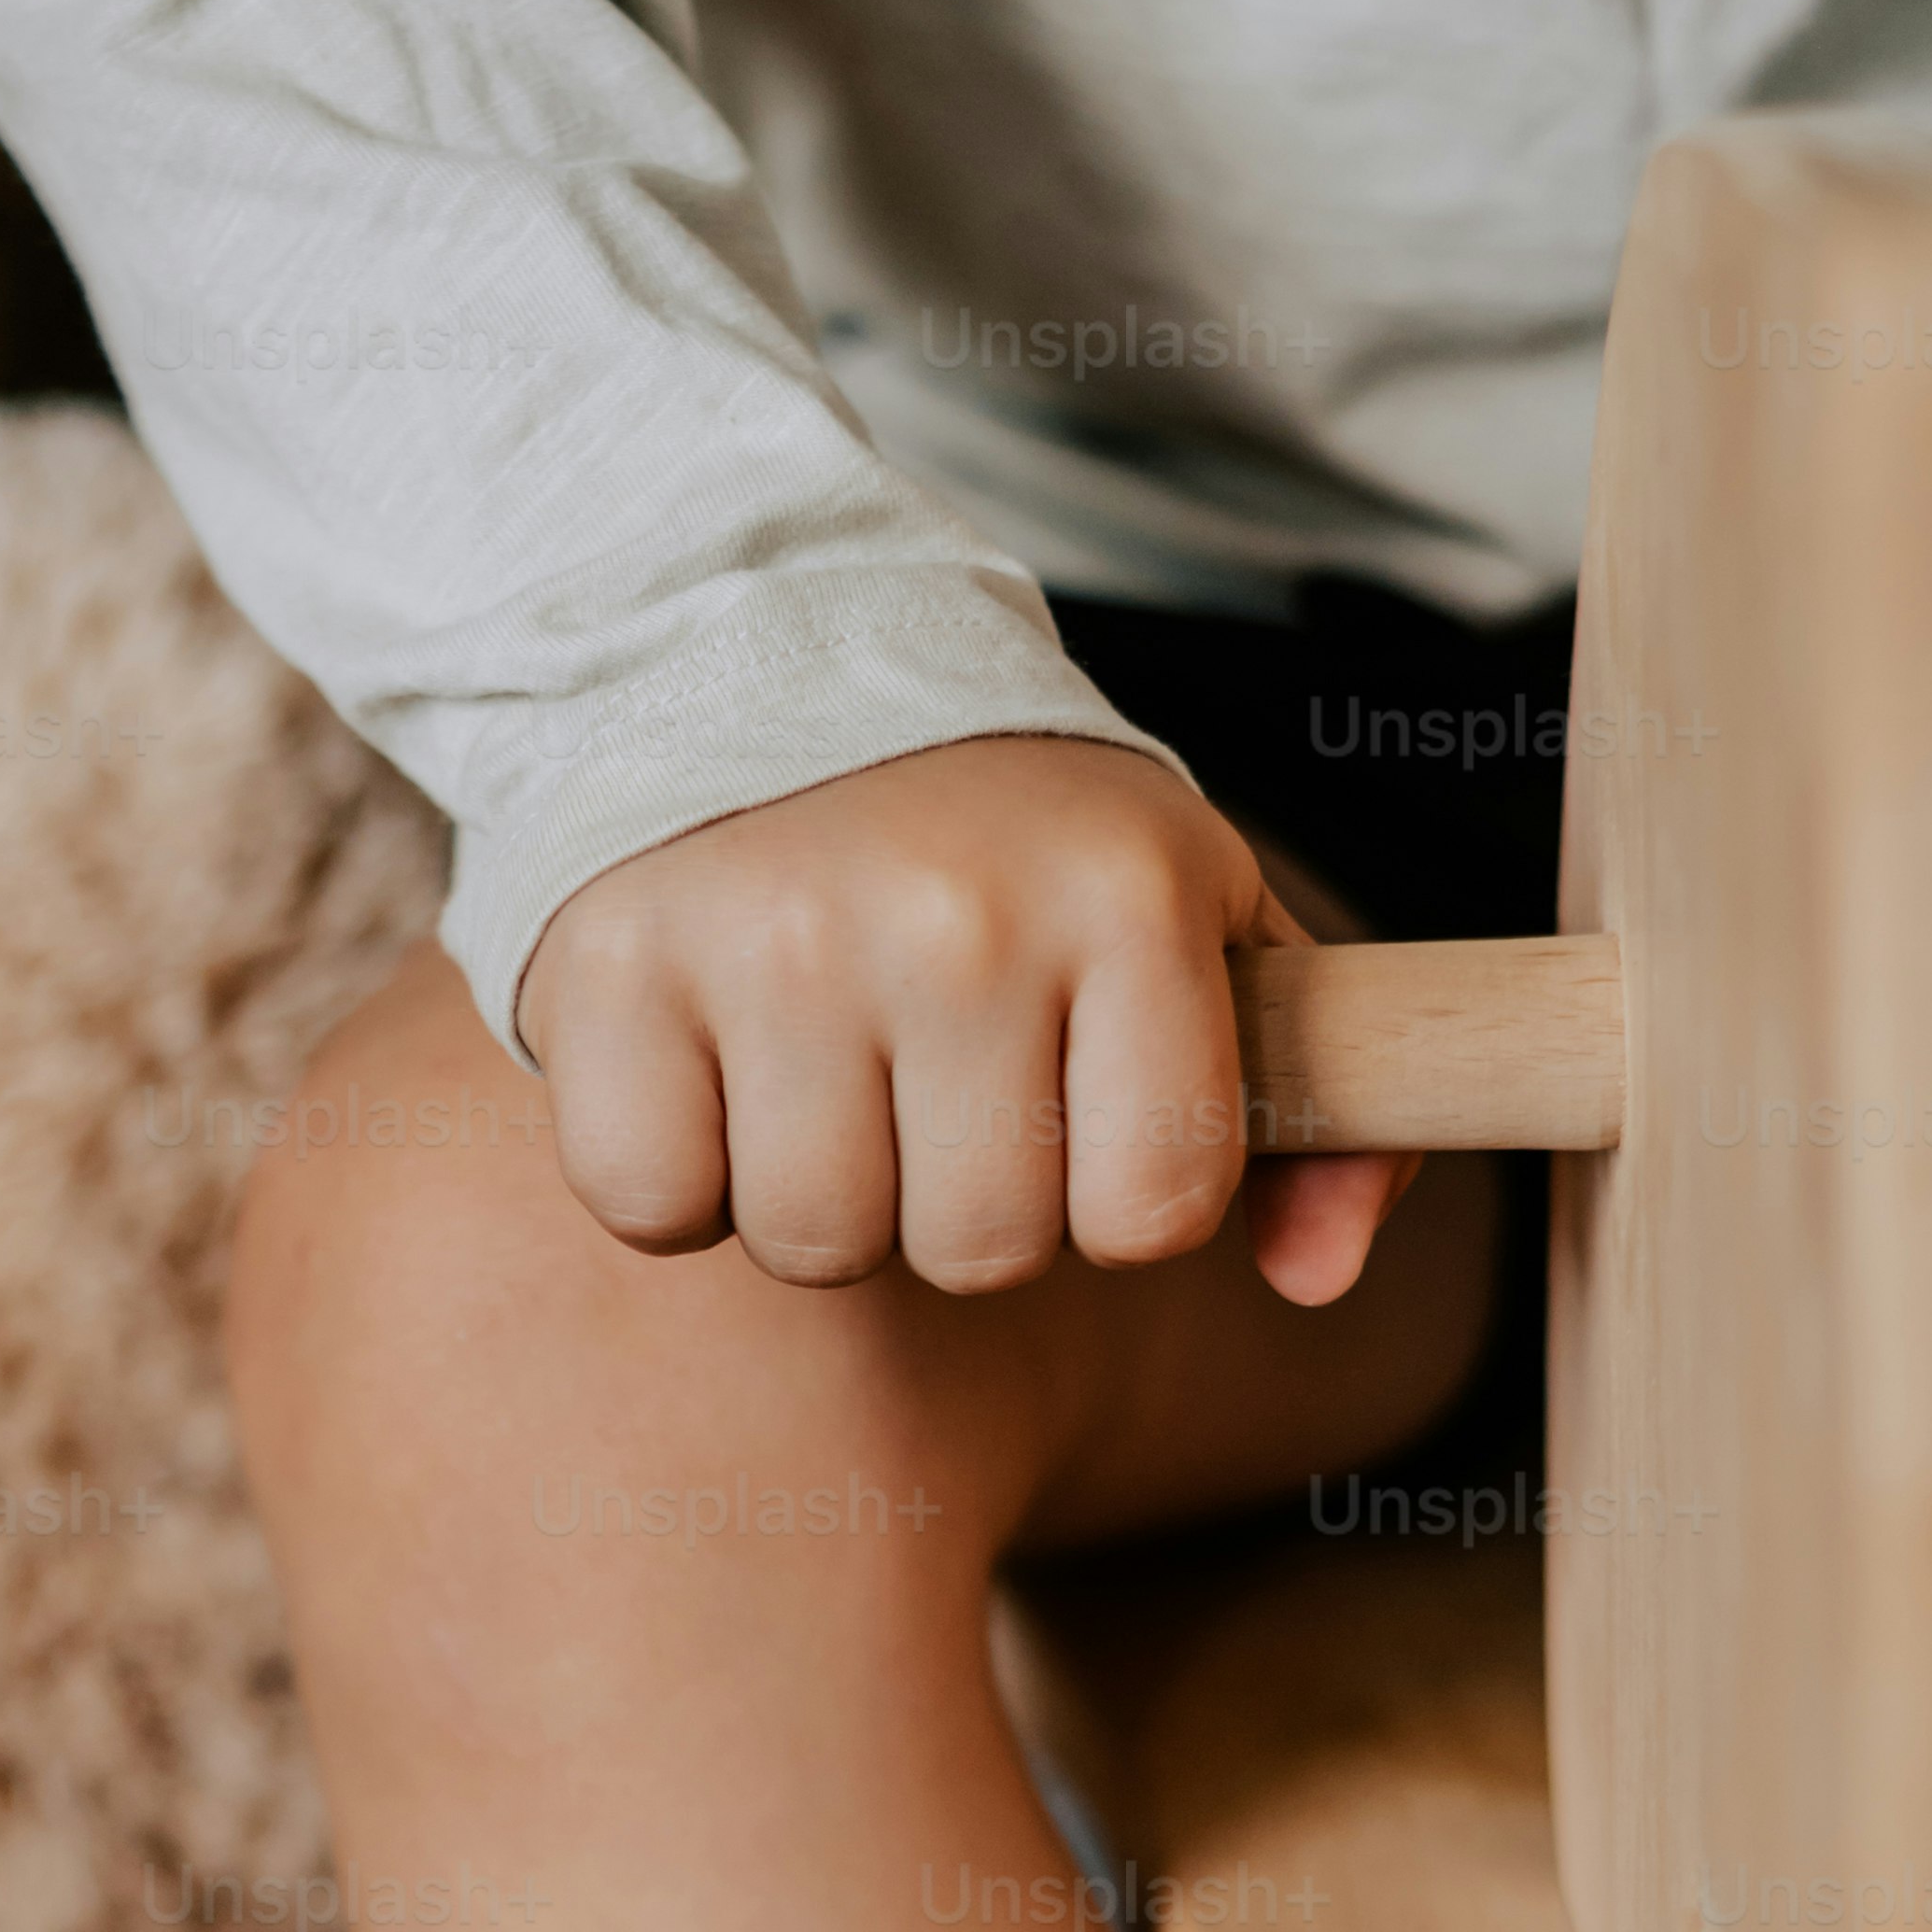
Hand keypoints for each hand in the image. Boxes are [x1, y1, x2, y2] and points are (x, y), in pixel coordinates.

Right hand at [512, 733, 1411, 1309]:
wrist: (761, 650)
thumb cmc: (1006, 842)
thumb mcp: (1195, 924)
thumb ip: (1316, 1110)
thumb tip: (1320, 1281)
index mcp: (1128, 894)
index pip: (1155, 1213)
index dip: (1108, 1195)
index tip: (1067, 1104)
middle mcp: (959, 914)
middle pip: (981, 1252)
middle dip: (953, 1200)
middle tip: (922, 1079)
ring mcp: (775, 938)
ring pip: (817, 1244)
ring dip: (814, 1195)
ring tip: (815, 1066)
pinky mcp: (612, 966)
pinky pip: (654, 1205)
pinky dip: (669, 1174)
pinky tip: (702, 1068)